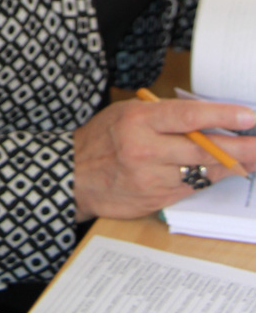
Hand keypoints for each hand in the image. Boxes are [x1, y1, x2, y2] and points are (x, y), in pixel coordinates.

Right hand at [73, 96, 255, 220]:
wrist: (74, 175)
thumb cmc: (101, 138)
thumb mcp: (126, 113)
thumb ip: (162, 116)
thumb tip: (205, 118)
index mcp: (138, 120)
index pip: (188, 116)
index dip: (222, 116)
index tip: (248, 115)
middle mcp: (145, 149)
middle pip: (204, 149)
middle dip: (240, 147)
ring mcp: (152, 178)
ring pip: (202, 172)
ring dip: (231, 165)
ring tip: (251, 157)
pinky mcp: (156, 199)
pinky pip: (191, 187)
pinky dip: (209, 178)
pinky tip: (223, 171)